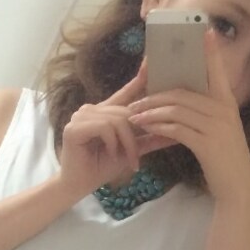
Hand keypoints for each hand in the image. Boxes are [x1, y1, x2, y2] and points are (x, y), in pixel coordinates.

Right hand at [57, 60, 175, 201]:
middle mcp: (91, 109)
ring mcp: (81, 116)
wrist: (78, 186)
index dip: (139, 78)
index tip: (152, 62)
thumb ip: (150, 140)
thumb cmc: (101, 168)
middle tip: (136, 157)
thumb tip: (175, 134)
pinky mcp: (74, 127)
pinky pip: (105, 127)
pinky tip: (110, 154)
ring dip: (126, 143)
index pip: (126, 92)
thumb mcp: (131, 152)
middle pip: (126, 111)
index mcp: (104, 111)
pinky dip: (113, 143)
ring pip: (118, 120)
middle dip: (136, 135)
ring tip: (126, 160)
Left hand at [126, 30, 249, 203]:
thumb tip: (180, 102)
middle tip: (135, 103)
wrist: (237, 186)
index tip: (203, 30)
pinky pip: (176, 129)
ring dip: (151, 113)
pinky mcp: (207, 143)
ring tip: (134, 118)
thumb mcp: (218, 131)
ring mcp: (216, 125)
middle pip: (183, 93)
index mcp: (227, 103)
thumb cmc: (224, 159)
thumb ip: (204, 114)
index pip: (217, 71)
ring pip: (176, 110)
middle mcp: (223, 110)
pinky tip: (145, 131)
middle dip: (155, 96)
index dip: (210, 52)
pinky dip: (158, 129)